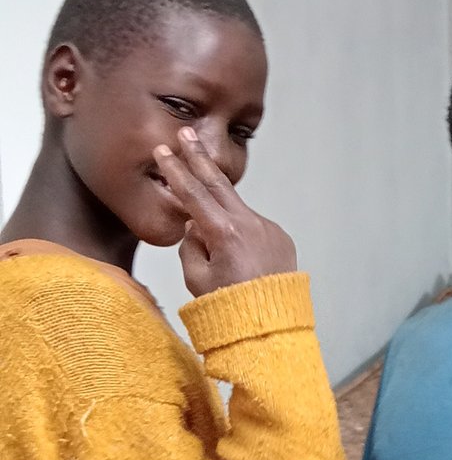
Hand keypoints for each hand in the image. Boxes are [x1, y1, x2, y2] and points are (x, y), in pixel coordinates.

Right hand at [152, 130, 297, 297]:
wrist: (272, 326)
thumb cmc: (231, 308)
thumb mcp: (197, 280)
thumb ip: (190, 247)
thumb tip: (194, 227)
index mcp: (225, 233)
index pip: (193, 194)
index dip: (176, 171)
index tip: (163, 151)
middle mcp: (250, 224)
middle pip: (218, 184)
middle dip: (199, 158)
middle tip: (185, 134)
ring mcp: (268, 229)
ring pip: (236, 208)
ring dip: (217, 201)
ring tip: (204, 200)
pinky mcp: (280, 237)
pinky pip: (252, 227)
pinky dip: (238, 230)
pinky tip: (234, 252)